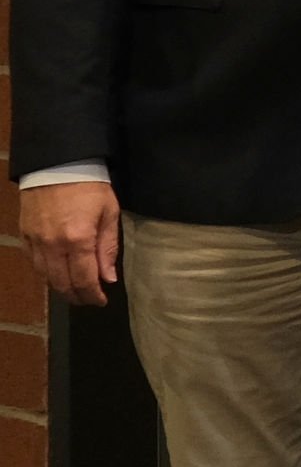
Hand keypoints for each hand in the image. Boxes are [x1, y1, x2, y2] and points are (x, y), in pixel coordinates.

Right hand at [18, 181, 121, 306]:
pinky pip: (33, 262)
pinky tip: (56, 274)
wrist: (58, 165)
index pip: (84, 279)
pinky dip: (45, 273)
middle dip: (76, 296)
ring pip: (44, 276)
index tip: (100, 301)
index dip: (92, 295)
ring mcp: (35, 240)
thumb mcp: (109, 215)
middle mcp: (53, 244)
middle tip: (88, 300)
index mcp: (78, 240)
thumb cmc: (90, 188)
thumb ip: (108, 249)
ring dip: (59, 287)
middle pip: (61, 283)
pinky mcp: (24, 234)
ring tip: (74, 291)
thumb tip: (107, 279)